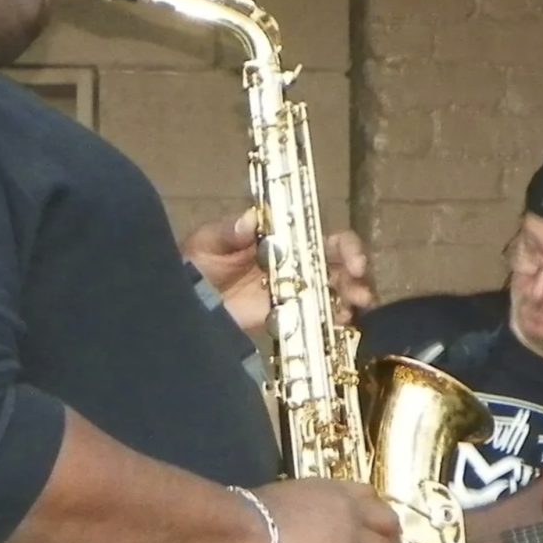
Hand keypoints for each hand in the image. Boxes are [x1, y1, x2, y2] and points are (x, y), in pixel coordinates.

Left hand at [181, 209, 377, 332]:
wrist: (183, 300)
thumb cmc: (196, 262)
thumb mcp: (207, 242)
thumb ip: (228, 232)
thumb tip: (251, 219)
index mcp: (280, 237)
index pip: (320, 234)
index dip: (342, 244)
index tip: (351, 259)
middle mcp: (294, 260)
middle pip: (336, 261)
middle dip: (355, 270)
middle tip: (359, 286)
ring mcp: (293, 289)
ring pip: (334, 288)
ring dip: (351, 295)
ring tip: (354, 308)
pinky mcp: (288, 315)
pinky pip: (318, 315)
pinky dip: (335, 318)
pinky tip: (340, 322)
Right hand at [260, 478, 400, 542]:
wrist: (246, 531)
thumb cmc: (250, 513)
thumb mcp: (284, 498)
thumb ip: (303, 507)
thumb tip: (298, 521)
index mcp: (332, 490)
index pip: (368, 495)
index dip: (374, 513)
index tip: (372, 526)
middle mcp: (350, 512)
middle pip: (389, 523)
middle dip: (390, 539)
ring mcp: (353, 541)